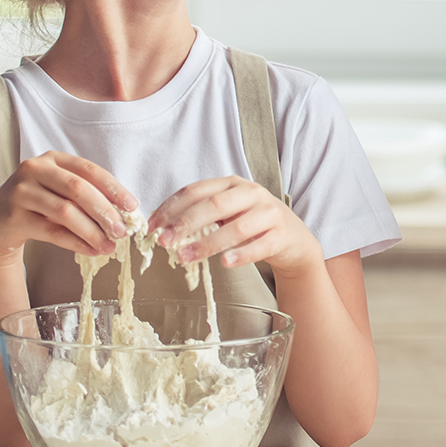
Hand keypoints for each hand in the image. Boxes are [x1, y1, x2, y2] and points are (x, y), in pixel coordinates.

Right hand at [0, 151, 136, 266]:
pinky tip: (91, 250)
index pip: (90, 170)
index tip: (132, 206)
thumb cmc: (37, 206)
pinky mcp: (11, 216)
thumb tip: (124, 213)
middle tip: (122, 231)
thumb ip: (86, 195)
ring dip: (92, 231)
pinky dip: (75, 242)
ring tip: (109, 246)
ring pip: (65, 212)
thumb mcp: (60, 192)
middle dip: (104, 212)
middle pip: (78, 189)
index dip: (113, 188)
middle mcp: (35, 169)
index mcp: (54, 159)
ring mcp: (21, 192)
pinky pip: (50, 231)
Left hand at [149, 177, 321, 278]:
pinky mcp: (280, 235)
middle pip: (214, 204)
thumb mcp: (228, 211)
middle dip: (186, 223)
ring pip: (236, 227)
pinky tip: (225, 263)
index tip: (152, 227)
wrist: (293, 238)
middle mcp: (251, 193)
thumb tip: (161, 228)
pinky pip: (259, 246)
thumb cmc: (252, 223)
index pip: (197, 190)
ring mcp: (268, 213)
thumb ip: (201, 214)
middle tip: (164, 242)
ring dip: (207, 244)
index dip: (172, 207)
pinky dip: (241, 254)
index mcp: (232, 184)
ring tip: (185, 257)